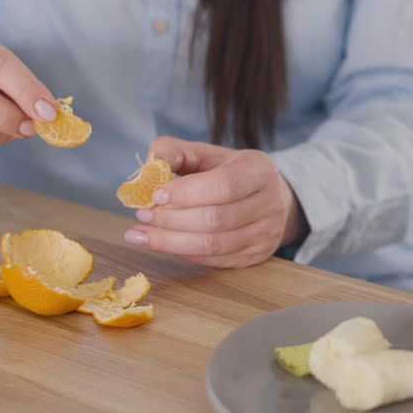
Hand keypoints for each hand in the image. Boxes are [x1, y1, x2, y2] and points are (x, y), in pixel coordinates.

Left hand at [123, 137, 307, 267]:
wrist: (270, 197)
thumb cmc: (229, 172)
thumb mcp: (206, 154)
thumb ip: (175, 152)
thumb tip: (151, 164)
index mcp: (259, 170)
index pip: (223, 185)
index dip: (186, 193)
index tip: (155, 195)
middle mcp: (269, 203)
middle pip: (216, 219)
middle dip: (171, 220)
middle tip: (142, 216)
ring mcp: (266, 233)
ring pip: (213, 245)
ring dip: (171, 242)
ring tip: (142, 234)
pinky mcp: (257, 256)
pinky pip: (214, 260)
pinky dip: (183, 253)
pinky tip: (163, 244)